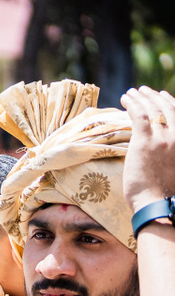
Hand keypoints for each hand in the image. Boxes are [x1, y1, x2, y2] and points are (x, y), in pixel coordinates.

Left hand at [123, 87, 174, 209]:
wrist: (158, 204)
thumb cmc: (165, 194)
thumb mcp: (174, 167)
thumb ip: (170, 152)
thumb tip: (159, 148)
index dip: (170, 102)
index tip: (162, 96)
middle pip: (167, 108)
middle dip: (155, 96)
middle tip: (144, 90)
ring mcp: (162, 138)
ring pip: (153, 109)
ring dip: (142, 97)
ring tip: (132, 92)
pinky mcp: (145, 142)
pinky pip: (140, 116)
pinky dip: (133, 104)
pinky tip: (125, 99)